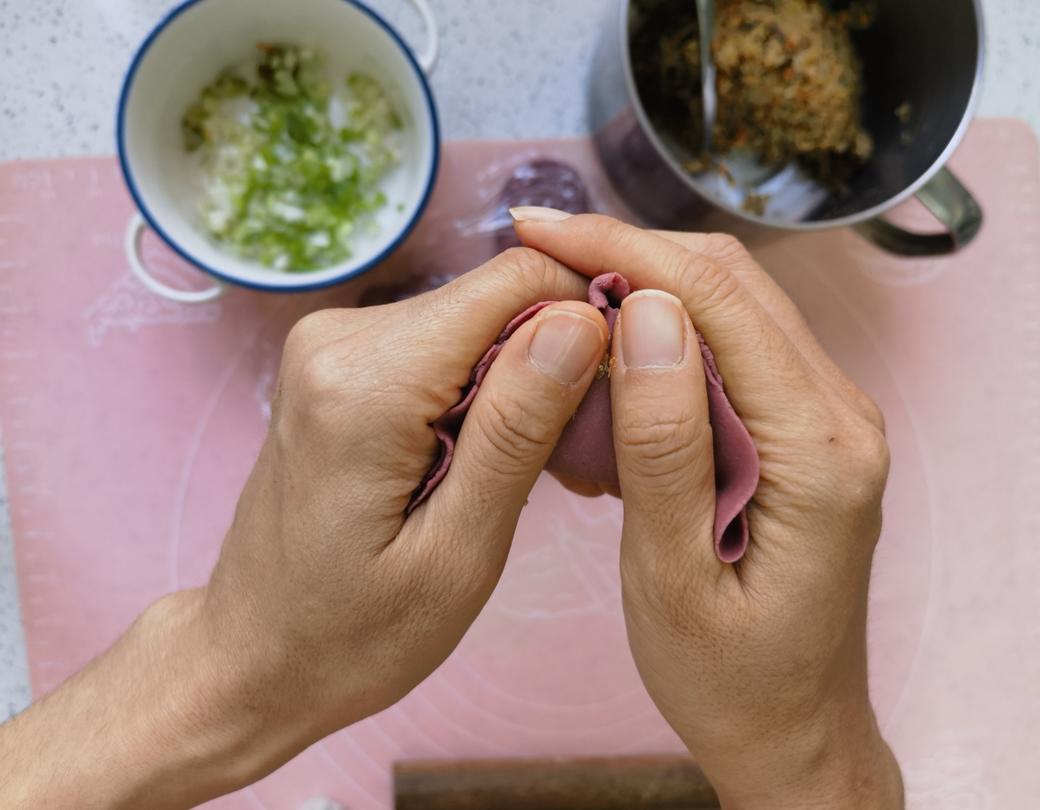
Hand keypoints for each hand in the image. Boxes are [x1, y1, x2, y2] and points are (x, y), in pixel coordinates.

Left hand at [0, 247, 608, 808]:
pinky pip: (439, 341)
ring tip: (511, 471)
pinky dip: (477, 386)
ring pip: (472, 317)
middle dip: (551, 358)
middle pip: (494, 298)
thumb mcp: (458, 552)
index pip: (515, 282)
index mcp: (366, 381)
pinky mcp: (336, 358)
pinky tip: (475, 457)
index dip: (585, 317)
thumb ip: (517, 429)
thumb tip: (580, 320)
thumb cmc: (356, 633)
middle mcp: (337, 336)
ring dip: (516, 378)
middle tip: (563, 458)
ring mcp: (329, 341)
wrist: (253, 655)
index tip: (615, 390)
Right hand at [514, 212, 902, 809]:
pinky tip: (610, 343)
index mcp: (820, 450)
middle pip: (735, 284)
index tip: (538, 231)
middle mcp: (841, 415)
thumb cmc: (728, 676)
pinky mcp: (804, 430)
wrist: (792, 731)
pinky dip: (668, 326)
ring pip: (736, 304)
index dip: (623, 249)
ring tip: (562, 284)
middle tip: (537, 248)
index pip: (719, 301)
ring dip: (648, 281)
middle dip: (631, 249)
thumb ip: (664, 447)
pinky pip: (736, 346)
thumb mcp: (672, 577)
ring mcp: (828, 418)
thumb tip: (647, 314)